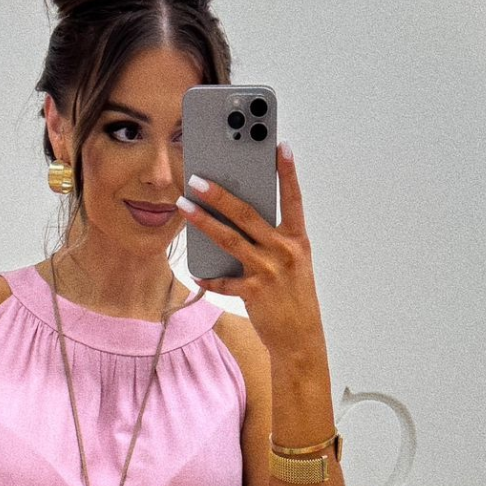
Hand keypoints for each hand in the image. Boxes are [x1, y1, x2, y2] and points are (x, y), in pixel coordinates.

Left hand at [178, 143, 325, 353]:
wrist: (300, 338)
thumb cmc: (294, 298)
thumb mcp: (293, 264)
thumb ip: (273, 241)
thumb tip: (242, 219)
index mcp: (297, 241)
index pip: (292, 199)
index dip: (287, 173)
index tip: (279, 147)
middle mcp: (284, 252)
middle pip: (247, 215)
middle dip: (221, 194)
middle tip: (199, 178)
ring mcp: (268, 271)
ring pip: (229, 239)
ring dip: (203, 222)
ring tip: (184, 207)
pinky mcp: (254, 292)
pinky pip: (224, 281)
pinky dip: (209, 278)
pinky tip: (196, 272)